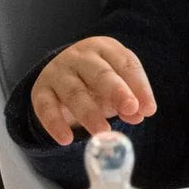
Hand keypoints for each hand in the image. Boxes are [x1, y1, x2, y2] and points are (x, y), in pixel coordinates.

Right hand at [30, 36, 156, 145]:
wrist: (60, 74)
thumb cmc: (98, 80)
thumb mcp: (117, 85)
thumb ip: (130, 98)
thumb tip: (139, 114)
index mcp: (105, 48)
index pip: (126, 64)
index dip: (139, 87)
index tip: (148, 109)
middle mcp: (80, 56)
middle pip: (100, 73)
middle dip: (117, 92)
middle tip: (130, 109)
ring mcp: (58, 72)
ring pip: (74, 92)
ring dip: (90, 113)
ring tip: (103, 131)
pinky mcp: (40, 90)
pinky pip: (46, 108)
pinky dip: (55, 124)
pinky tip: (66, 139)